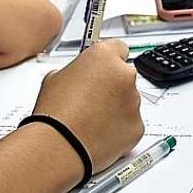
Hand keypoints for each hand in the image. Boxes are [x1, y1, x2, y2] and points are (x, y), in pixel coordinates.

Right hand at [33, 40, 143, 171]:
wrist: (59, 146)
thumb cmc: (55, 113)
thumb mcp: (55, 78)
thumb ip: (75, 71)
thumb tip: (79, 77)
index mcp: (103, 56)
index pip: (117, 47)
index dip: (108, 59)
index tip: (103, 66)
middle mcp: (124, 75)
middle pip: (123, 76)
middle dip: (111, 85)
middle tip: (91, 99)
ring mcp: (134, 102)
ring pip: (128, 101)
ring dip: (115, 107)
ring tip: (90, 119)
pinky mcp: (138, 126)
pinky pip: (130, 123)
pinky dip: (119, 127)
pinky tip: (99, 132)